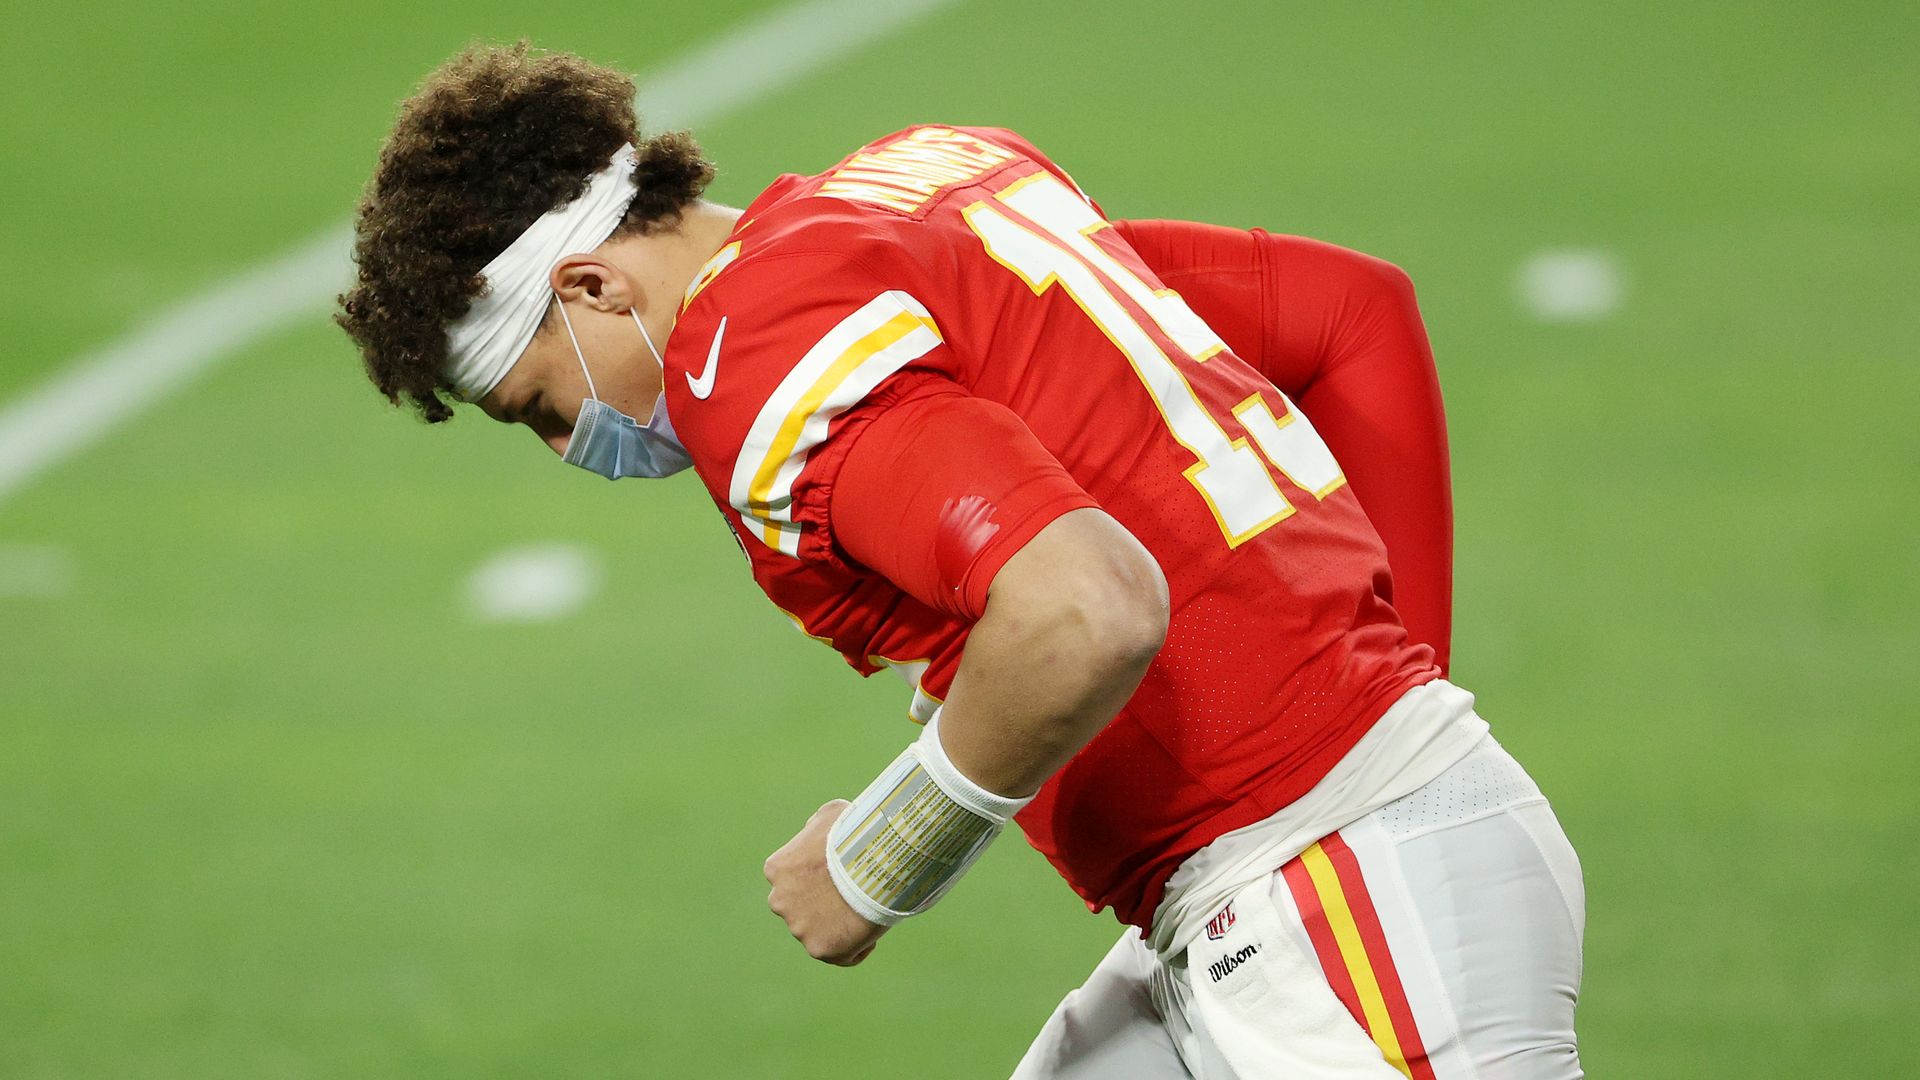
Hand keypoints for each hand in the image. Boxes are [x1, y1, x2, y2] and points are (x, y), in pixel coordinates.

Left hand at [764, 799, 888, 965]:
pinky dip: (856, 948)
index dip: (818, 875)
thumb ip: (818, 827)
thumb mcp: (833, 814)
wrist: (871, 864)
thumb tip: (820, 833)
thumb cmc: (855, 834)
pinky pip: (841, 955)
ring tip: (867, 912)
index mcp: (777, 868)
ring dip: (838, 926)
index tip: (842, 873)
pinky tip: (871, 934)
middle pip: (801, 906)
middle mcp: (779, 900)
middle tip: (855, 894)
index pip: (793, 877)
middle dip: (822, 903)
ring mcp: (798, 927)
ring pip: (818, 931)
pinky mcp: (820, 949)